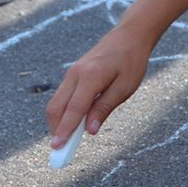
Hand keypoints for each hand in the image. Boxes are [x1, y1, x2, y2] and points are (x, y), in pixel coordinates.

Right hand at [45, 25, 151, 145]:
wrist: (129, 35)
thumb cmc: (131, 61)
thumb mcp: (125, 87)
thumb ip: (104, 108)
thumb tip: (88, 130)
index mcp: (90, 76)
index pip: (73, 109)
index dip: (64, 130)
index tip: (57, 148)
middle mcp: (75, 74)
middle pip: (56, 107)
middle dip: (56, 129)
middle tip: (61, 151)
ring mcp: (72, 72)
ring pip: (56, 102)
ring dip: (58, 121)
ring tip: (67, 140)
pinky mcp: (73, 73)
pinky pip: (63, 95)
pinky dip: (64, 111)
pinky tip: (73, 122)